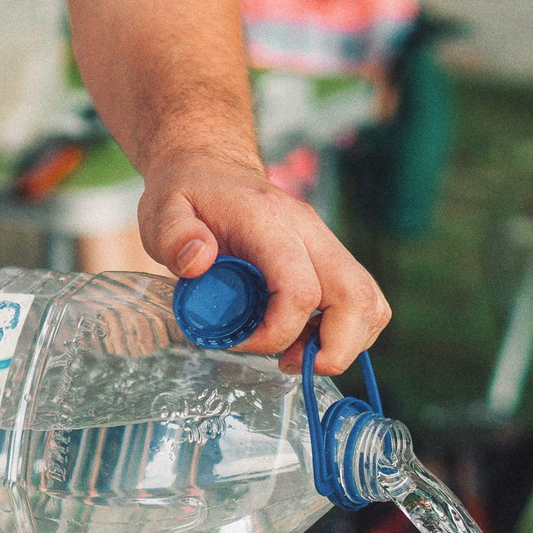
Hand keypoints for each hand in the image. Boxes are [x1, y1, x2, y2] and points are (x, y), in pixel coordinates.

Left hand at [138, 152, 390, 375]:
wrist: (213, 169)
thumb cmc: (188, 194)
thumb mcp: (162, 210)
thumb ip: (173, 236)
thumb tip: (199, 263)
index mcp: (270, 223)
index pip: (300, 290)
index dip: (275, 333)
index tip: (238, 343)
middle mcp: (311, 233)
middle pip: (356, 299)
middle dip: (332, 350)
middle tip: (287, 363)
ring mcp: (327, 245)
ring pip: (370, 304)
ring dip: (343, 344)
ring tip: (296, 354)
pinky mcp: (332, 260)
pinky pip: (364, 303)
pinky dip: (345, 333)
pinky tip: (304, 339)